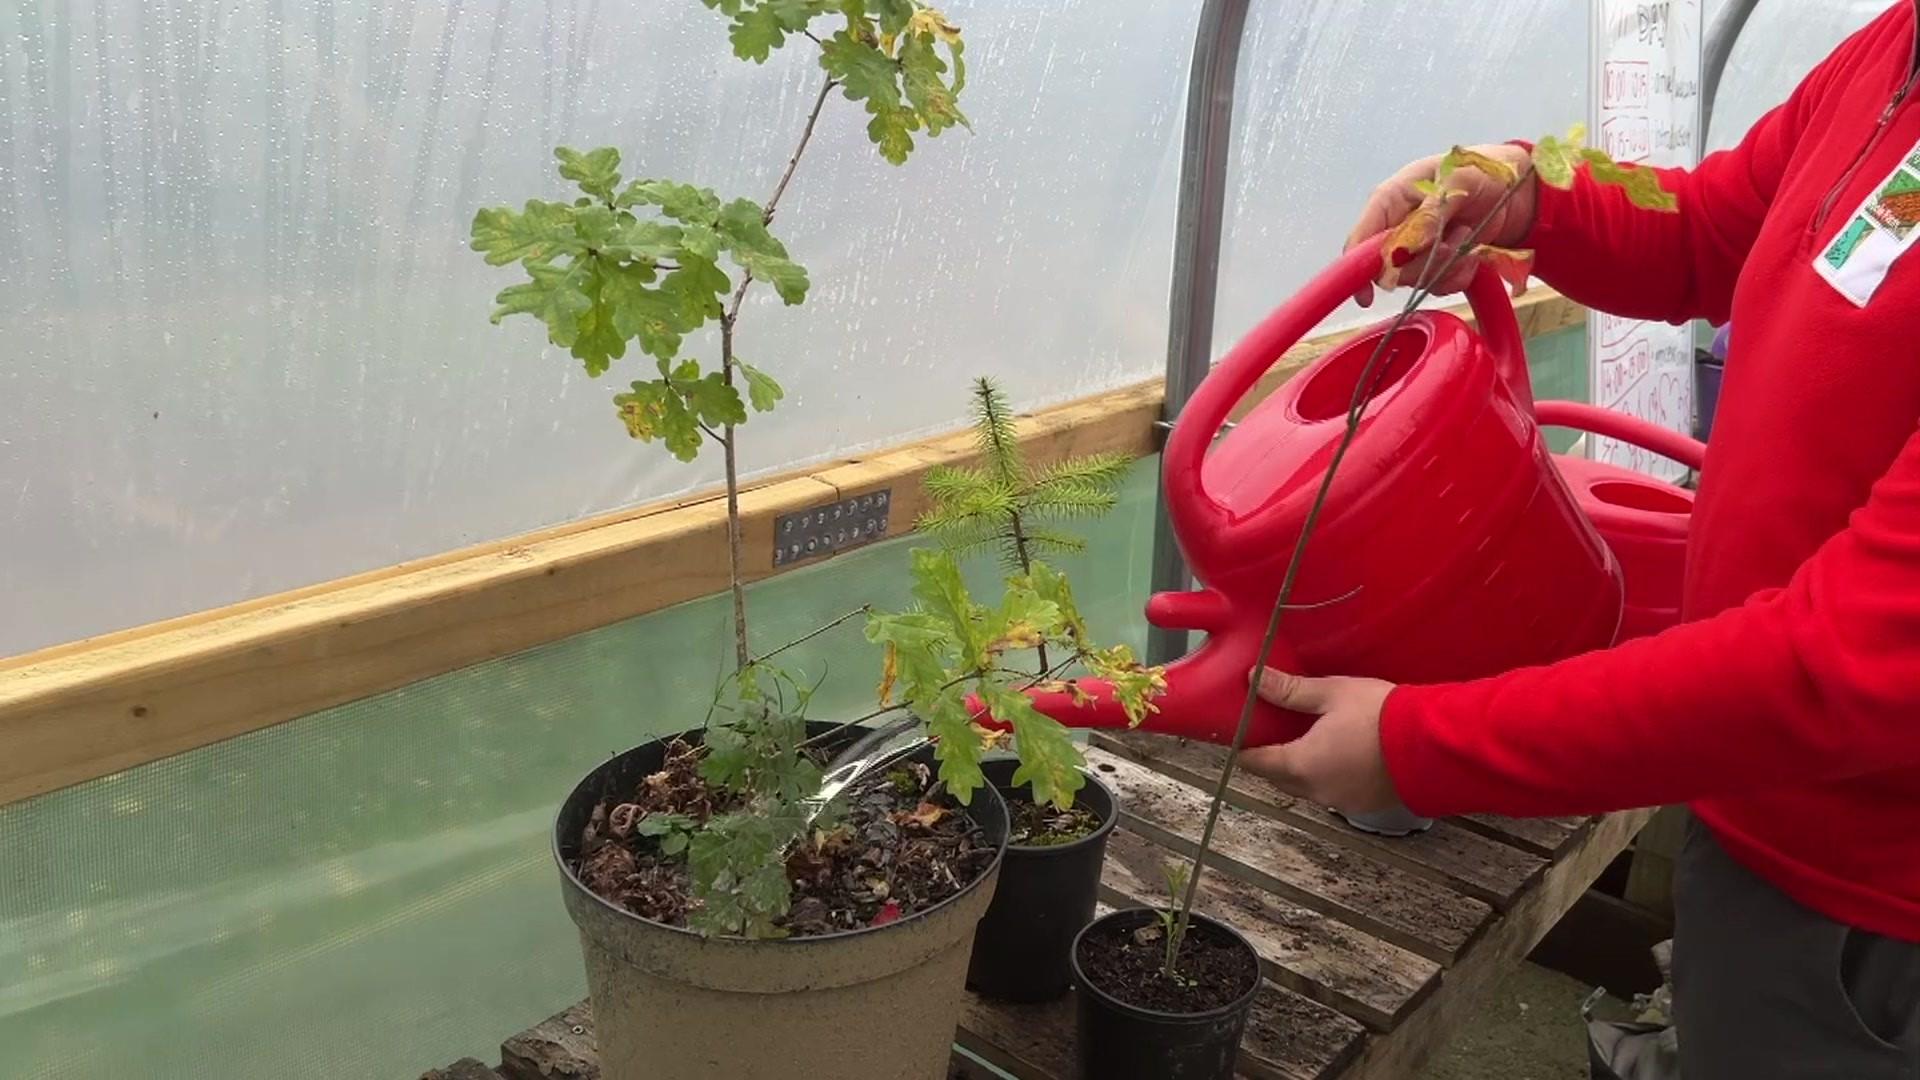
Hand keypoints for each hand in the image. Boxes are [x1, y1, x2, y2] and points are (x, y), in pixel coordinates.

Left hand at [1238, 667, 1402, 815]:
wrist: (1433, 745)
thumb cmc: (1382, 716)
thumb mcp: (1333, 694)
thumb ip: (1291, 690)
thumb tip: (1255, 679)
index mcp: (1302, 765)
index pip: (1256, 762)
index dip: (1243, 748)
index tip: (1238, 735)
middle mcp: (1317, 790)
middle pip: (1279, 778)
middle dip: (1271, 759)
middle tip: (1270, 734)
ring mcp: (1342, 802)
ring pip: (1307, 787)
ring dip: (1301, 769)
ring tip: (1306, 741)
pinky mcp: (1365, 805)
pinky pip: (1334, 792)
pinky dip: (1328, 777)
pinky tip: (1338, 756)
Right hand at [1345, 143, 1536, 306]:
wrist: (1515, 187)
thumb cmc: (1481, 171)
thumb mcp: (1457, 181)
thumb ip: (1430, 212)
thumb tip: (1408, 245)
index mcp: (1390, 200)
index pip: (1360, 241)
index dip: (1358, 269)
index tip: (1367, 297)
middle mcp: (1397, 227)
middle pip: (1389, 268)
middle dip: (1423, 263)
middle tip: (1452, 242)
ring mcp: (1416, 248)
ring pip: (1415, 280)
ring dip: (1445, 266)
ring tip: (1466, 237)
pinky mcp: (1436, 264)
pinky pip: (1438, 286)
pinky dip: (1459, 275)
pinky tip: (1472, 253)